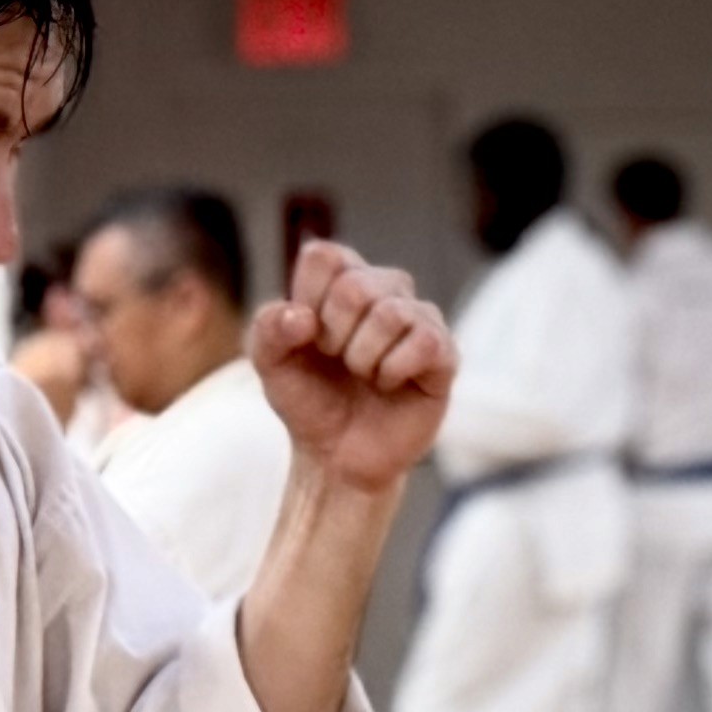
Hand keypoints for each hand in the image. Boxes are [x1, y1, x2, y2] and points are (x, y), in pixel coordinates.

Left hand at [250, 241, 454, 490]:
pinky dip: (393, 370)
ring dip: (363, 358)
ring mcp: (419, 319)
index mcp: (343, 280)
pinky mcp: (444, 354)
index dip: (308, 298)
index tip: (306, 336)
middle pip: (356, 285)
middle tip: (336, 362)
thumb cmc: (310, 401)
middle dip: (334, 336)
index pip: (325, 256)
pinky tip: (389, 384)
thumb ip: (268, 329)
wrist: (338, 455)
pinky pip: (424, 342)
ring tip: (363, 376)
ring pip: (391, 313)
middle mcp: (386, 290)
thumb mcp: (271, 364)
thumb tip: (302, 316)